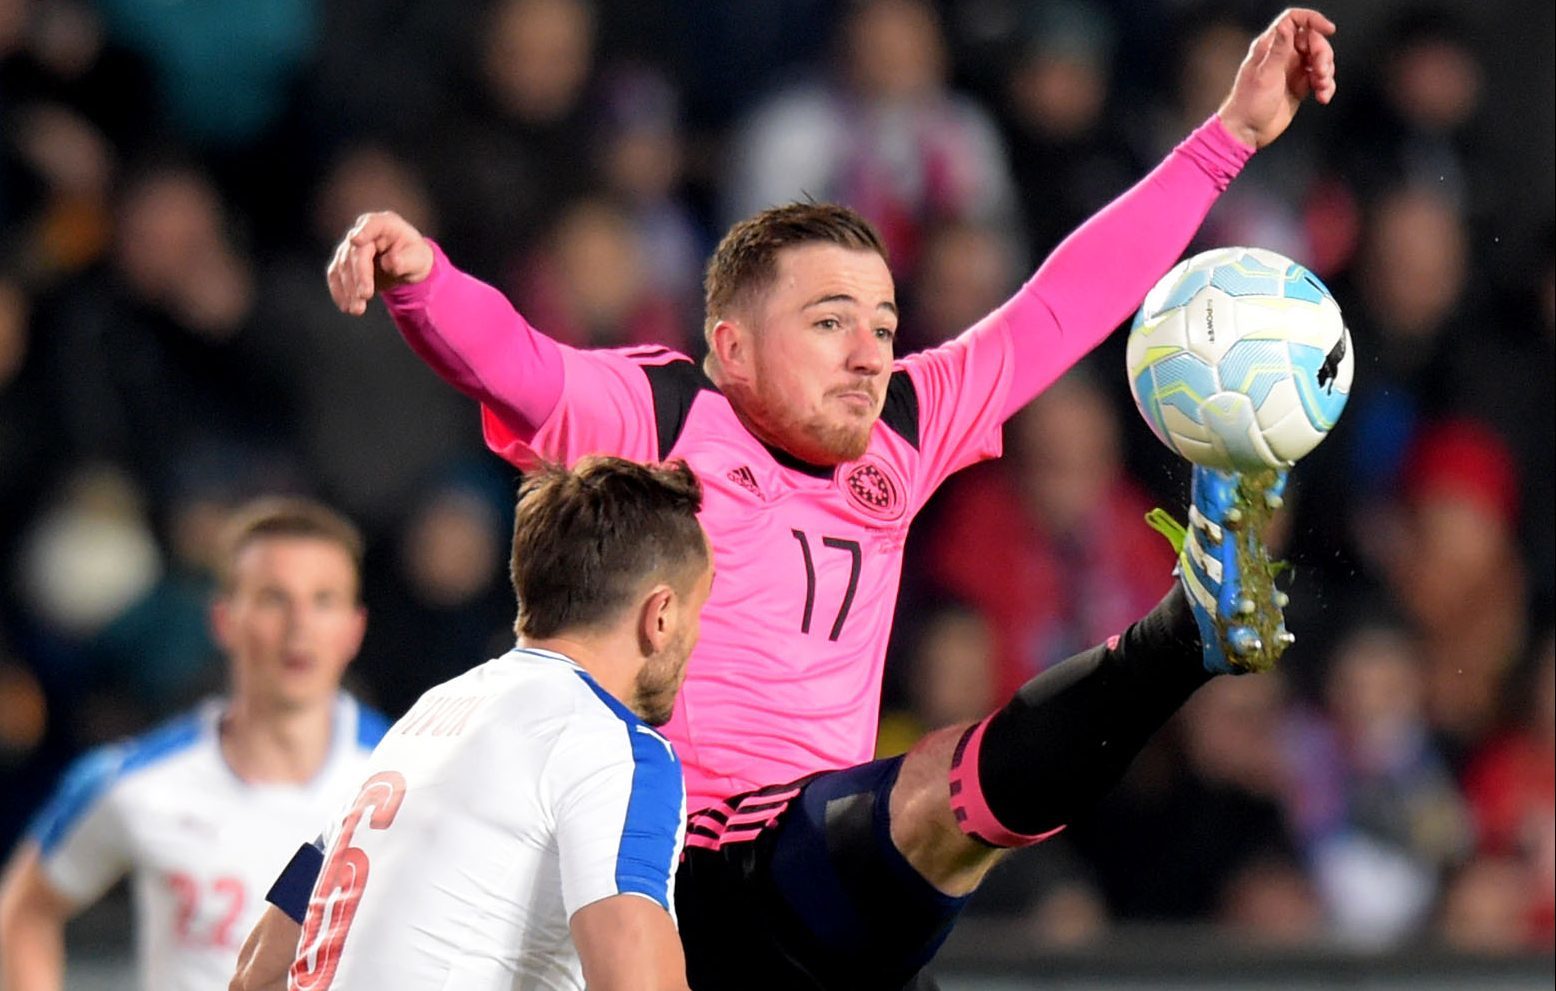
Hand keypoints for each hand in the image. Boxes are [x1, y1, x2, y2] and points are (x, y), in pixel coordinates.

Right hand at [325, 211, 434, 314]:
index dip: (363, 232)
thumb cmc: (414, 256)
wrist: (405, 263)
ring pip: (342, 266)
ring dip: (348, 289)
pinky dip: (339, 291)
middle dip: (359, 276)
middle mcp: (363, 231)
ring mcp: (350, 246)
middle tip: (365, 296)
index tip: (356, 240)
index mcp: (384, 224)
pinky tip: (345, 306)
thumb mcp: (418, 259)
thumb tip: (390, 263)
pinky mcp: (343, 261)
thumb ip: (405, 260)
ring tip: (357, 309)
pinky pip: (335, 275)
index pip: (372, 225)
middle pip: (356, 252)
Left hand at [1217, 8, 1336, 149]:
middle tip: (1320, 72)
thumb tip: (1286, 26)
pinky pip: (1320, 78)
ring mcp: (1292, 70)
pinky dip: (1326, 85)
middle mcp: (1282, 55)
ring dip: (1327, 71)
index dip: (1313, 20)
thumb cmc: (1249, 104)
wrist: (1246, 132)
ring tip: (1321, 87)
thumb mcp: (1265, 75)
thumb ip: (1278, 50)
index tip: (1329, 30)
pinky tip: (1322, 97)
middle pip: (1313, 40)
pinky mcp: (1300, 85)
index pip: (1294, 21)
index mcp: (1270, 47)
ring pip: (1320, 59)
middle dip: (1323, 54)